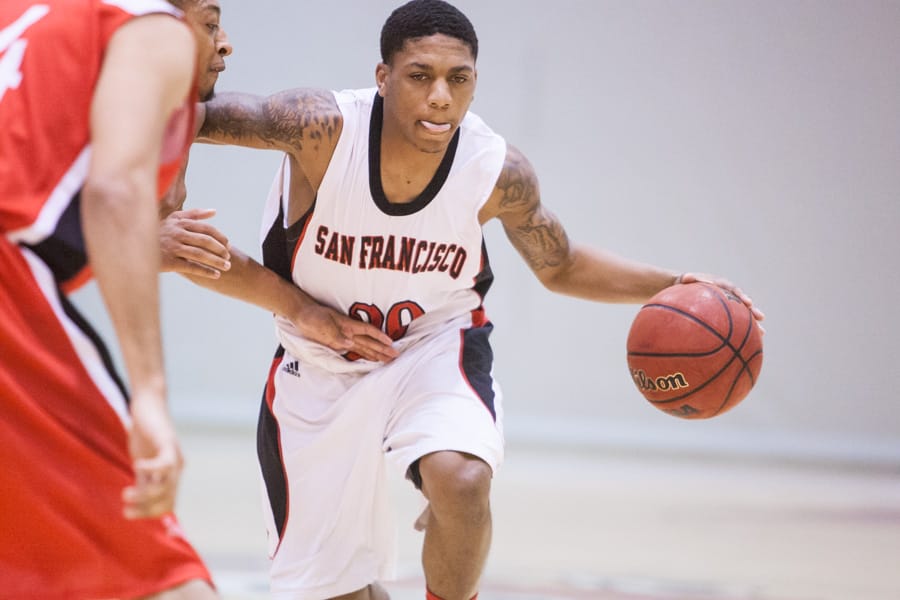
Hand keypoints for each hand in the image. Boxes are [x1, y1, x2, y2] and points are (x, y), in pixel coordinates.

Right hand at [122, 388, 182, 518]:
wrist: (148, 405)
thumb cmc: (144, 434)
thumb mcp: (142, 462)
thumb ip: (143, 480)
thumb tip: (138, 503)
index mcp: (171, 474)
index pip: (167, 504)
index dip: (150, 513)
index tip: (129, 515)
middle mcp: (177, 468)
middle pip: (167, 500)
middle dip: (146, 509)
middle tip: (126, 511)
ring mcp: (174, 455)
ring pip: (166, 487)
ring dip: (144, 495)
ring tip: (126, 494)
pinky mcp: (168, 442)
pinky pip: (164, 464)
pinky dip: (149, 469)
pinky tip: (136, 465)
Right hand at [159, 208, 230, 277]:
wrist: (133, 246)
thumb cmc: (158, 232)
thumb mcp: (173, 219)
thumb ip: (193, 214)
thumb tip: (215, 212)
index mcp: (179, 222)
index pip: (206, 229)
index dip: (220, 237)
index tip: (229, 245)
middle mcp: (177, 233)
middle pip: (206, 241)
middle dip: (221, 250)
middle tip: (229, 257)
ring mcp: (172, 247)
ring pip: (201, 254)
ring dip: (217, 261)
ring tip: (227, 267)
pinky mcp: (169, 261)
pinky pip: (191, 267)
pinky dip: (206, 271)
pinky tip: (216, 275)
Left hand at [288, 302, 398, 362]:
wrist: (301, 314)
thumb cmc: (311, 316)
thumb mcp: (321, 324)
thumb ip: (335, 334)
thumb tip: (349, 344)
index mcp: (347, 325)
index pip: (367, 331)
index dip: (379, 336)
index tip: (391, 342)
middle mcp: (349, 332)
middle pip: (369, 342)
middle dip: (383, 349)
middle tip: (396, 356)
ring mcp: (344, 338)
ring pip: (365, 347)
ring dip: (377, 354)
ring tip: (389, 360)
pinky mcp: (338, 344)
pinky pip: (356, 351)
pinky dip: (365, 355)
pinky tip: (372, 359)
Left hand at [678, 272, 765, 325]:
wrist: (688, 287)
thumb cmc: (688, 283)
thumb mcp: (687, 279)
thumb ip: (689, 279)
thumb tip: (686, 277)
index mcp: (722, 285)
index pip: (734, 290)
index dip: (742, 296)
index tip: (748, 303)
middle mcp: (729, 294)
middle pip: (743, 303)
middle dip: (753, 310)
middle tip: (761, 317)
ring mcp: (729, 304)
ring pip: (743, 314)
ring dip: (752, 323)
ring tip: (762, 332)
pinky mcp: (727, 313)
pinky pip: (736, 322)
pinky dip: (742, 331)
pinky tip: (748, 342)